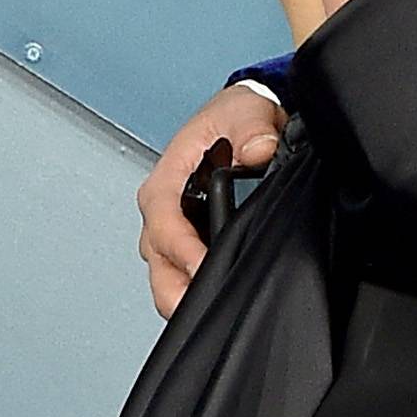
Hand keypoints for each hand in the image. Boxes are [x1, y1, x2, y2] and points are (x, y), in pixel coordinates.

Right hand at [138, 92, 284, 315]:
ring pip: (166, 279)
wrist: (240, 122)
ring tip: (220, 305)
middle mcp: (162, 211)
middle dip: (179, 291)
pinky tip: (223, 294)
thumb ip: (252, 129)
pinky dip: (198, 292)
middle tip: (213, 304)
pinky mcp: (187, 245)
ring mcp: (172, 232)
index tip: (205, 268)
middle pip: (158, 264)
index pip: (163, 223)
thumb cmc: (231, 118)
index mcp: (167, 180)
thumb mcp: (245, 111)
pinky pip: (182, 278)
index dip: (182, 251)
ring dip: (188, 296)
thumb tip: (259, 149)